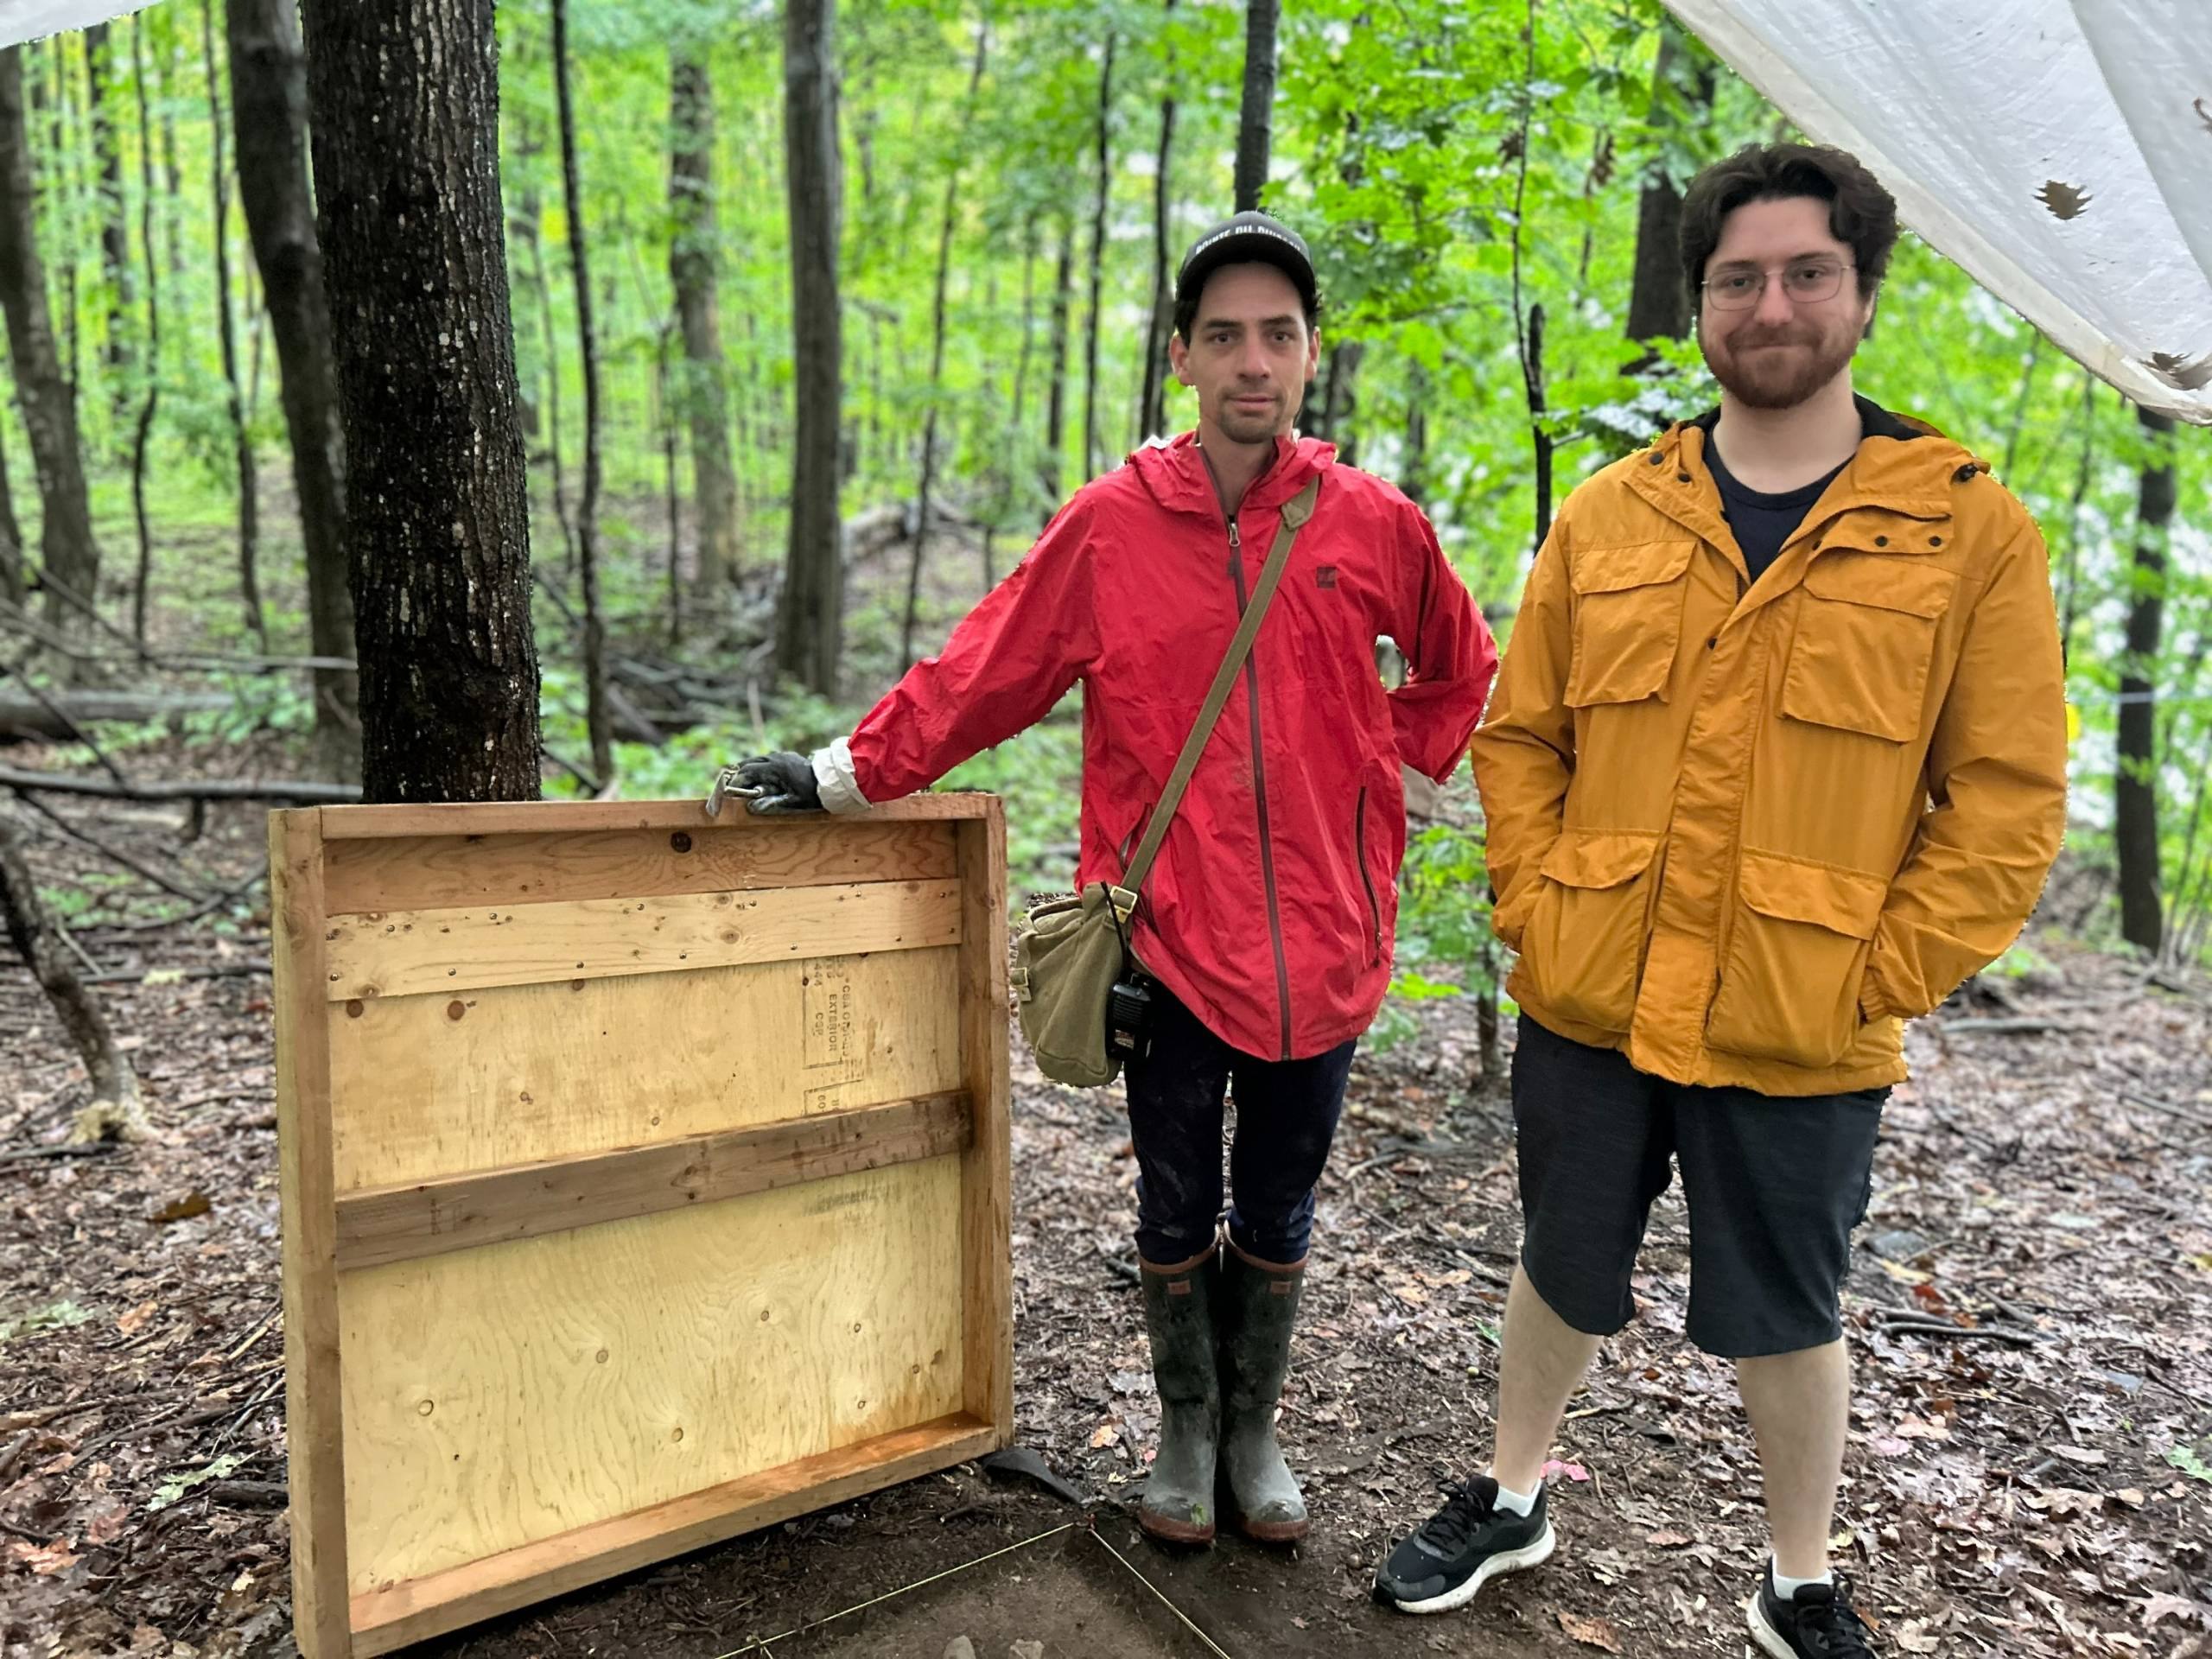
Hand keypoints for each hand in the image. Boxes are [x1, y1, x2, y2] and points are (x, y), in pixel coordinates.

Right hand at [707, 751, 821, 816]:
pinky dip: (760, 766)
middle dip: (738, 774)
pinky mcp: (787, 756)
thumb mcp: (792, 802)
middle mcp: (776, 758)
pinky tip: (760, 777)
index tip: (728, 790)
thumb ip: (771, 804)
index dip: (736, 780)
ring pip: (758, 759)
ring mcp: (782, 755)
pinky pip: (768, 759)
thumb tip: (750, 807)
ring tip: (742, 782)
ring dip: (749, 769)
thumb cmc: (812, 794)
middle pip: (749, 762)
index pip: (747, 771)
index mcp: (775, 768)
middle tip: (731, 786)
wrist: (831, 780)